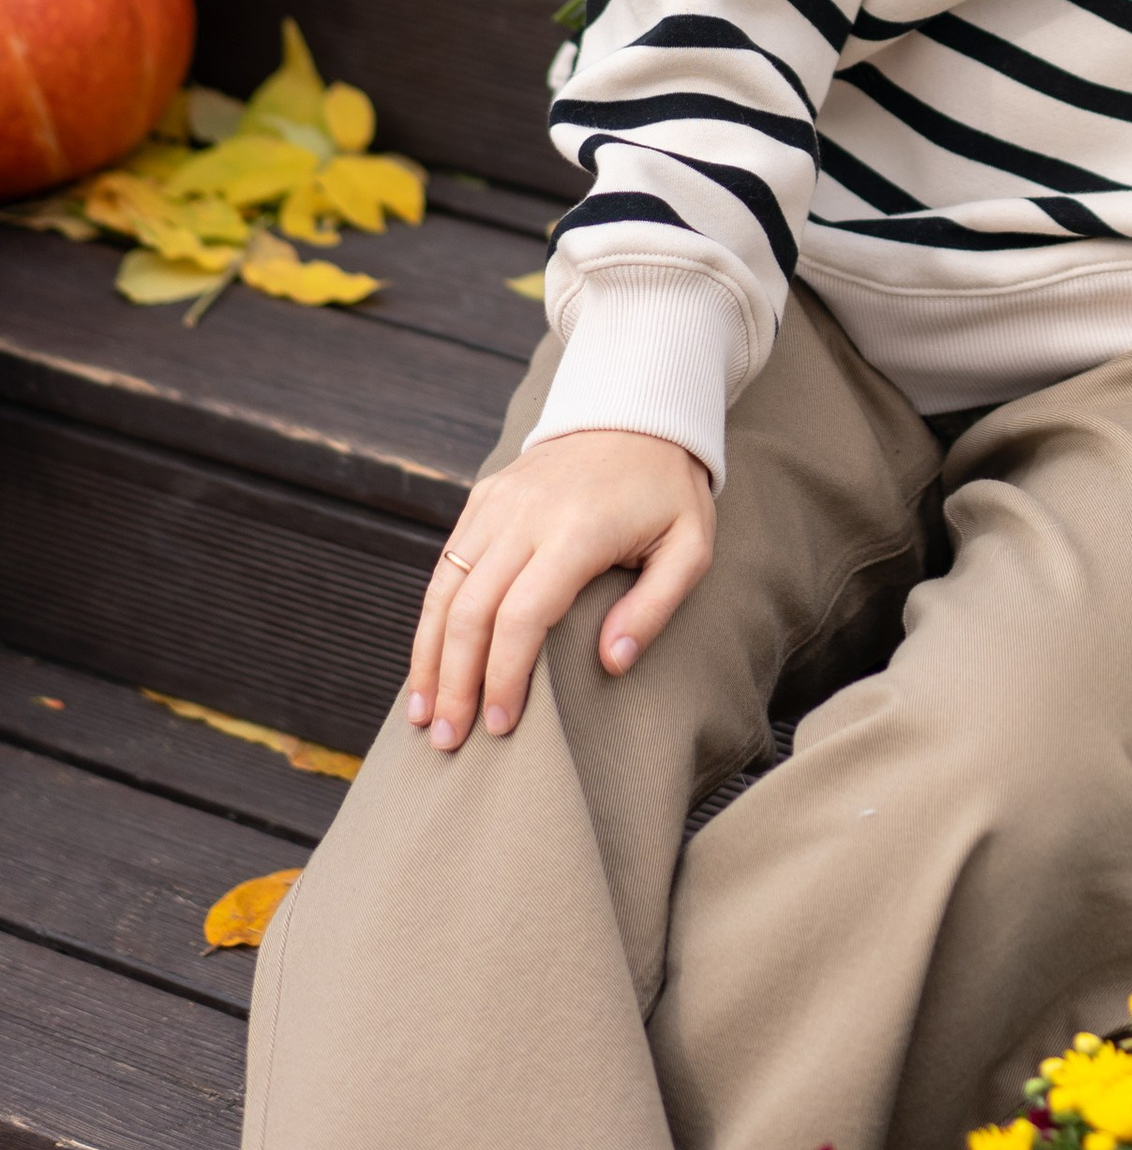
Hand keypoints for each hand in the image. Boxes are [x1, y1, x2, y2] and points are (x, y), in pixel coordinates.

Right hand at [407, 428, 713, 749]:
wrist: (638, 408)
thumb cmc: (668, 489)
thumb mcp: (690, 546)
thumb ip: (654, 607)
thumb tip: (612, 665)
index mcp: (577, 530)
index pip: (521, 616)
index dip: (503, 677)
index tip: (501, 727)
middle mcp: (526, 515)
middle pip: (470, 610)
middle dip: (454, 682)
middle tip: (449, 741)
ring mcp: (498, 502)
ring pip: (445, 589)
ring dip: (428, 656)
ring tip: (424, 714)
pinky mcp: (483, 496)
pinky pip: (446, 563)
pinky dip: (431, 616)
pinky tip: (428, 659)